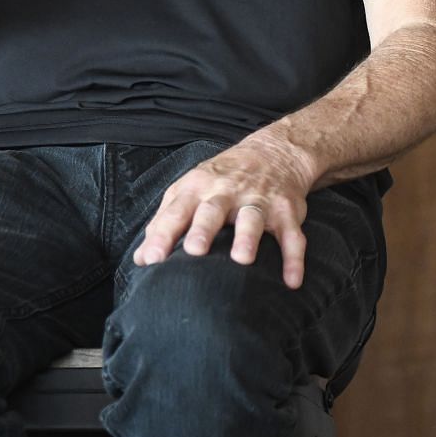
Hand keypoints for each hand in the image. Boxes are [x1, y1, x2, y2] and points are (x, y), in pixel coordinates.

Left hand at [132, 134, 317, 286]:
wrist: (272, 154)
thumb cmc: (219, 181)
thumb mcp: (188, 191)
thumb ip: (164, 223)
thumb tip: (141, 258)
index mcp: (197, 189)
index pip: (175, 212)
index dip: (162, 235)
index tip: (150, 260)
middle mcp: (226, 193)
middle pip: (212, 210)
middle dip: (203, 230)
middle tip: (194, 251)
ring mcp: (258, 201)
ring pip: (252, 219)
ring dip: (247, 238)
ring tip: (242, 260)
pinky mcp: (286, 212)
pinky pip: (292, 236)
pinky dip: (294, 258)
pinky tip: (292, 281)